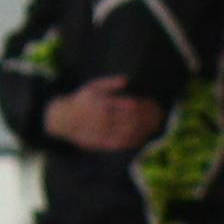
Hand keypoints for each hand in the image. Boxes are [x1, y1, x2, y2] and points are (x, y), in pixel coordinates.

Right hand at [40, 81, 161, 152]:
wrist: (64, 120)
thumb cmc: (82, 101)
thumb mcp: (92, 87)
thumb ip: (109, 83)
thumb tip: (127, 79)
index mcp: (103, 104)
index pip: (131, 106)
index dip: (145, 105)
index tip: (152, 103)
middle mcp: (105, 120)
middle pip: (135, 120)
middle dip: (149, 117)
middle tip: (159, 113)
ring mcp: (105, 133)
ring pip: (132, 132)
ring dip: (147, 128)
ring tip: (156, 123)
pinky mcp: (104, 143)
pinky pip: (125, 143)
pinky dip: (137, 139)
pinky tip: (145, 134)